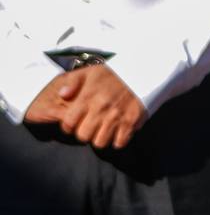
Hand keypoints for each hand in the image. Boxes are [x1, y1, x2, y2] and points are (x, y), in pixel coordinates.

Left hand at [25, 65, 144, 150]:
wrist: (142, 72)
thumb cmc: (113, 74)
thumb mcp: (89, 72)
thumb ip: (72, 82)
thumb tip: (62, 95)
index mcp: (87, 98)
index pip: (68, 124)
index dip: (68, 126)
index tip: (74, 122)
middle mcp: (100, 110)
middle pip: (83, 136)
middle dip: (84, 133)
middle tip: (89, 126)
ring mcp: (116, 117)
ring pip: (100, 142)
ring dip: (100, 138)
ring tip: (103, 130)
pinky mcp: (131, 122)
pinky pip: (119, 142)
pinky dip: (117, 140)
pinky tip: (117, 131)